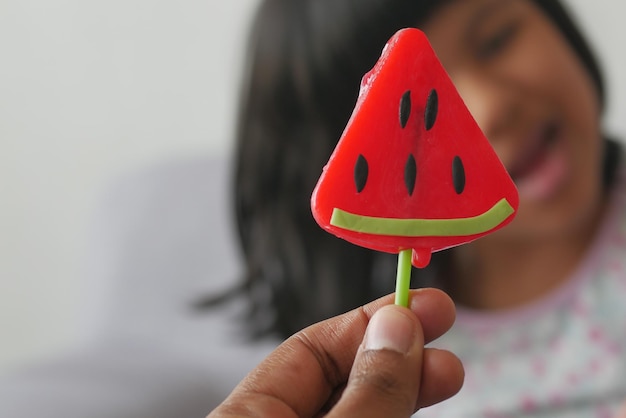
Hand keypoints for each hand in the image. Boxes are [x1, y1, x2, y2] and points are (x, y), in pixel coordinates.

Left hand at [208, 288, 463, 417]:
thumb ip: (366, 392)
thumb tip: (396, 326)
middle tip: (445, 335)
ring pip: (359, 409)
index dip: (365, 323)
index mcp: (245, 417)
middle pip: (339, 378)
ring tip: (447, 373)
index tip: (418, 307)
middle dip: (397, 355)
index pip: (307, 350)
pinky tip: (418, 404)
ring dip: (404, 388)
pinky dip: (393, 415)